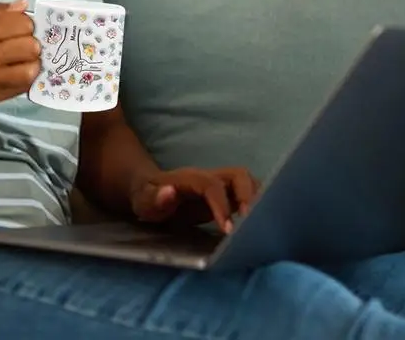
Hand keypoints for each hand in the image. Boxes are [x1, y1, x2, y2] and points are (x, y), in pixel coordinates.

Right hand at [0, 0, 39, 116]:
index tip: (19, 28)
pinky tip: (18, 72)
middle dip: (31, 43)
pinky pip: (23, 86)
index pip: (22, 23)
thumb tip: (24, 4)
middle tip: (22, 44)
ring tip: (23, 60)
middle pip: (30, 45)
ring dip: (31, 62)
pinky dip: (25, 77)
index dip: (26, 24)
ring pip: (31, 68)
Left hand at [130, 166, 258, 233]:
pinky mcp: (227, 196)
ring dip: (259, 199)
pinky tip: (259, 226)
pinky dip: (258, 206)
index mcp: (190, 178)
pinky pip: (249, 194)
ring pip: (247, 182)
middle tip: (252, 223)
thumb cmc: (147, 198)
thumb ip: (154, 198)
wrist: (150, 191)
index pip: (211, 185)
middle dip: (249, 195)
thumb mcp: (143, 201)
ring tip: (261, 225)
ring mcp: (220, 185)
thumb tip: (170, 191)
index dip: (221, 204)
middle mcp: (209, 177)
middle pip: (238, 175)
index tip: (228, 229)